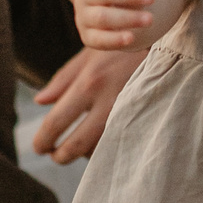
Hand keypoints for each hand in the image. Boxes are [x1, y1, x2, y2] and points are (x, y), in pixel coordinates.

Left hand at [29, 45, 144, 162]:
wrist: (163, 46)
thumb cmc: (120, 50)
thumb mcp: (88, 57)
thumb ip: (62, 80)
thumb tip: (39, 102)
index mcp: (89, 83)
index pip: (56, 122)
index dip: (43, 140)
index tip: (39, 147)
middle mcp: (108, 101)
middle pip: (76, 145)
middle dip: (60, 156)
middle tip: (55, 155)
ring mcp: (128, 113)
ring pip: (98, 150)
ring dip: (83, 155)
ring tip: (76, 149)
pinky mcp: (144, 120)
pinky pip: (118, 145)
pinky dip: (105, 150)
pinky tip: (98, 144)